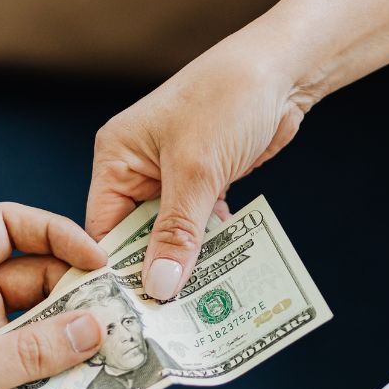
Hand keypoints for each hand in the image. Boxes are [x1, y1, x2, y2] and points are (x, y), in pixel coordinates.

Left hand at [0, 203, 106, 388]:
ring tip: (118, 360)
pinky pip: (30, 379)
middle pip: (37, 285)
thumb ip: (29, 352)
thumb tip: (93, 329)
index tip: (96, 259)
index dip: (55, 233)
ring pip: (39, 337)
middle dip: (78, 300)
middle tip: (123, 320)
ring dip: (72, 348)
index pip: (8, 228)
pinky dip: (57, 386)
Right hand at [86, 17, 319, 300]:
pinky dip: (208, 248)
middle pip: (135, 237)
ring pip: (169, 236)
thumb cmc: (229, 98)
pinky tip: (219, 277)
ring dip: (185, 264)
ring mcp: (171, 177)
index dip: (115, 270)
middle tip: (166, 320)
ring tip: (194, 308)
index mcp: (116, 157)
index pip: (102, 228)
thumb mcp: (197, 170)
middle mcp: (136, 168)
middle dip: (153, 272)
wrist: (285, 68)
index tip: (131, 312)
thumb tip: (159, 287)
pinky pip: (197, 227)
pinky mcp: (203, 182)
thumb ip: (177, 233)